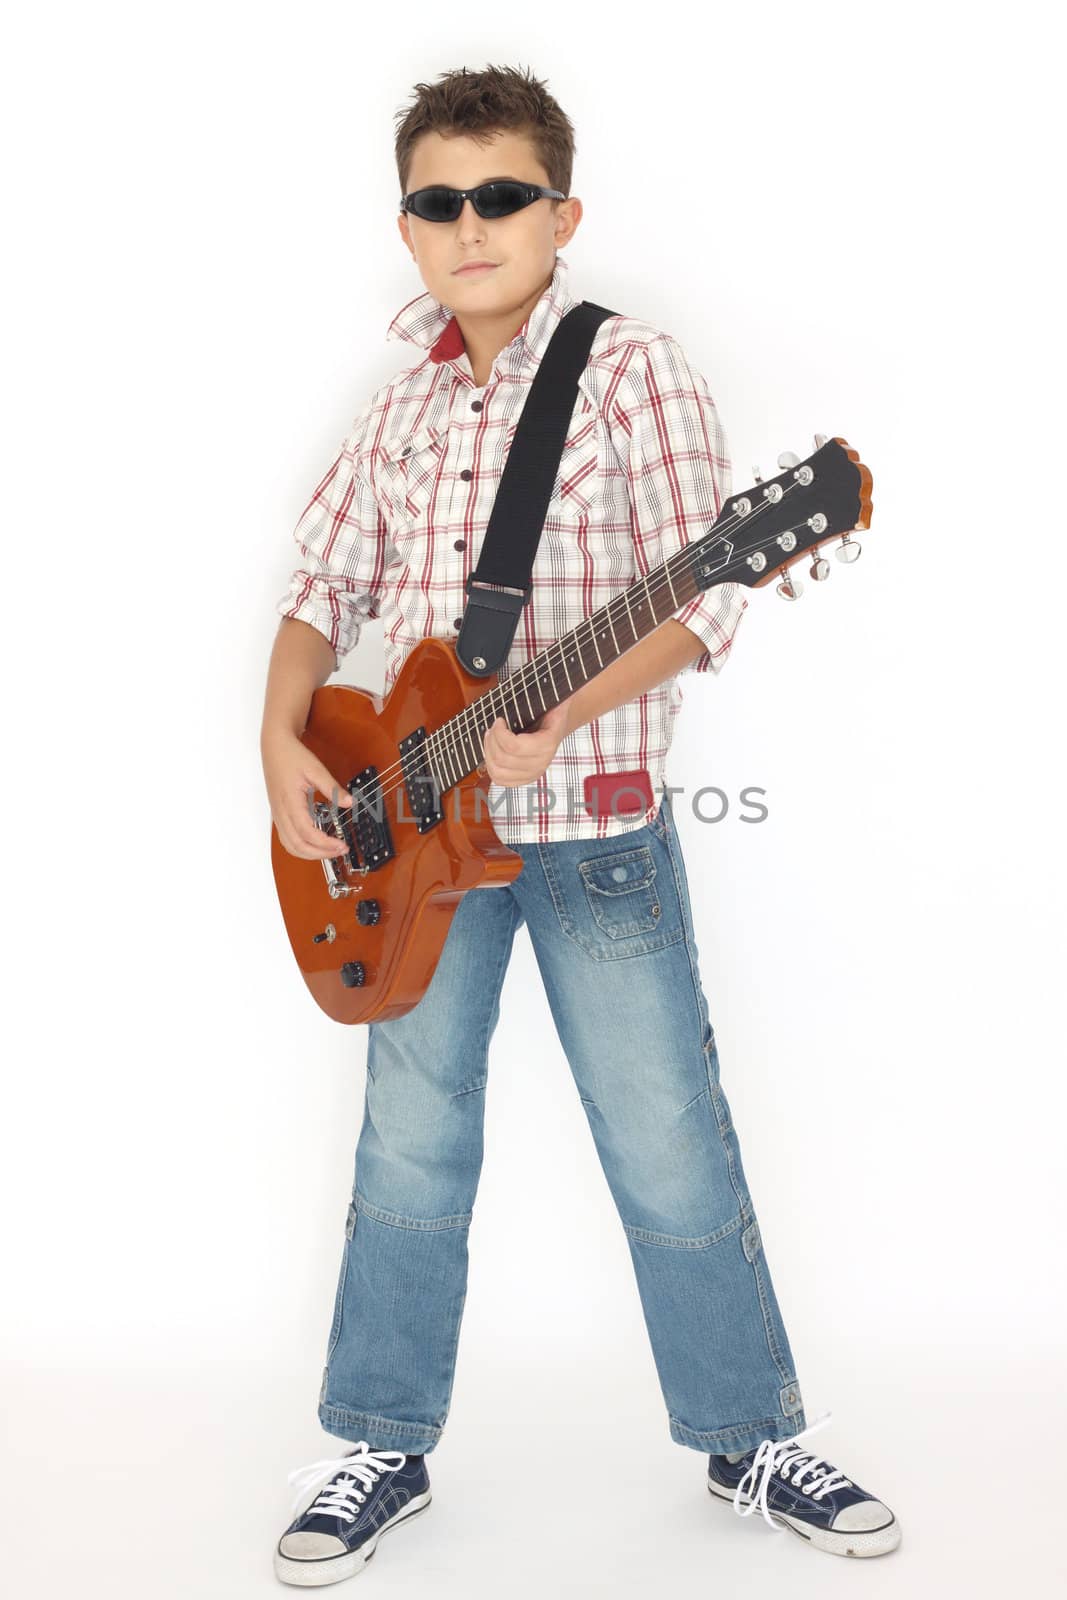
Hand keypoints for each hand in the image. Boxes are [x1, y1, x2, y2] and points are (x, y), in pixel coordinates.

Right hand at [261, 727, 351, 859]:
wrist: (274, 746)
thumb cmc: (291, 755)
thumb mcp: (316, 768)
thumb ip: (333, 788)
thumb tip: (350, 802)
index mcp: (290, 801)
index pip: (306, 833)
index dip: (325, 844)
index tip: (341, 845)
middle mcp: (281, 811)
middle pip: (297, 845)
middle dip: (320, 854)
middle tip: (339, 851)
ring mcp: (278, 814)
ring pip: (290, 845)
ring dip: (309, 854)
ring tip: (329, 851)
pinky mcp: (278, 813)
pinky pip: (286, 838)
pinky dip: (300, 847)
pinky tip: (314, 844)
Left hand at [480, 702, 570, 786]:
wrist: (556, 728)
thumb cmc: (551, 712)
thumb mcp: (556, 701)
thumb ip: (556, 695)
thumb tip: (557, 681)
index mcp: (547, 744)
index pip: (514, 747)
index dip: (500, 733)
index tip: (499, 719)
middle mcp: (541, 763)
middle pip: (502, 758)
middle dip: (492, 740)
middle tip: (493, 727)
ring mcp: (531, 774)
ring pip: (497, 770)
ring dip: (488, 751)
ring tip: (491, 737)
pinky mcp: (522, 779)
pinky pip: (499, 779)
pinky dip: (490, 765)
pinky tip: (493, 750)